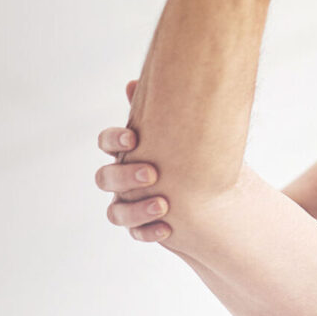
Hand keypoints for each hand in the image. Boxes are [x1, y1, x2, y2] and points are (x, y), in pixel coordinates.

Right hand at [97, 79, 172, 241]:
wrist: (211, 186)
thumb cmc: (188, 151)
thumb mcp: (179, 129)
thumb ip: (160, 109)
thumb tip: (134, 82)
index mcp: (126, 151)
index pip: (106, 142)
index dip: (113, 140)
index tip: (134, 138)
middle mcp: (120, 179)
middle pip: (105, 178)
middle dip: (126, 176)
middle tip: (153, 173)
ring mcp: (126, 204)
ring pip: (115, 212)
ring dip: (136, 209)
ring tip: (164, 204)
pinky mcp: (139, 227)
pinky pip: (135, 233)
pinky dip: (148, 231)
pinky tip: (168, 227)